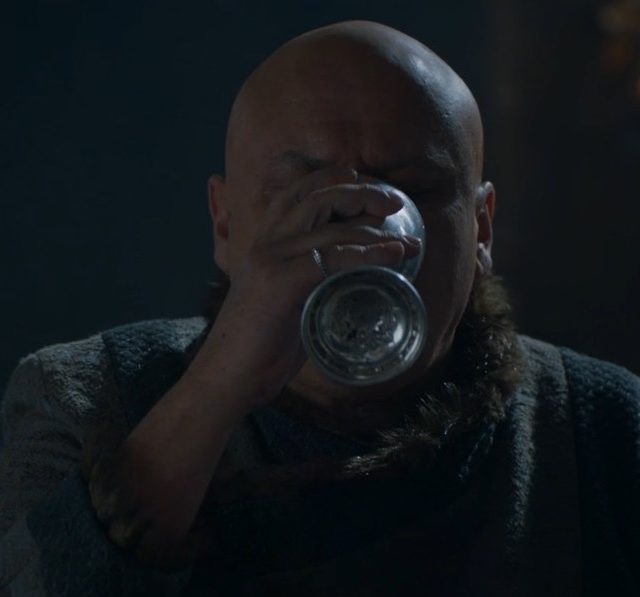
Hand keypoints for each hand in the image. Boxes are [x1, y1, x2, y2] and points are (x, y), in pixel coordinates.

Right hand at [189, 167, 423, 414]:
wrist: (229, 375)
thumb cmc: (258, 345)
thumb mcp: (282, 300)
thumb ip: (306, 281)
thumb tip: (348, 280)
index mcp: (263, 242)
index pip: (295, 191)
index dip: (330, 179)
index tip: (363, 183)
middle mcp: (266, 242)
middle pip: (317, 196)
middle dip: (361, 193)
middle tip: (394, 205)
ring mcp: (272, 259)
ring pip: (331, 227)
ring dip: (376, 230)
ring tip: (410, 242)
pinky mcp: (283, 281)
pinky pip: (335, 258)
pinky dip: (370, 254)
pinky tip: (394, 257)